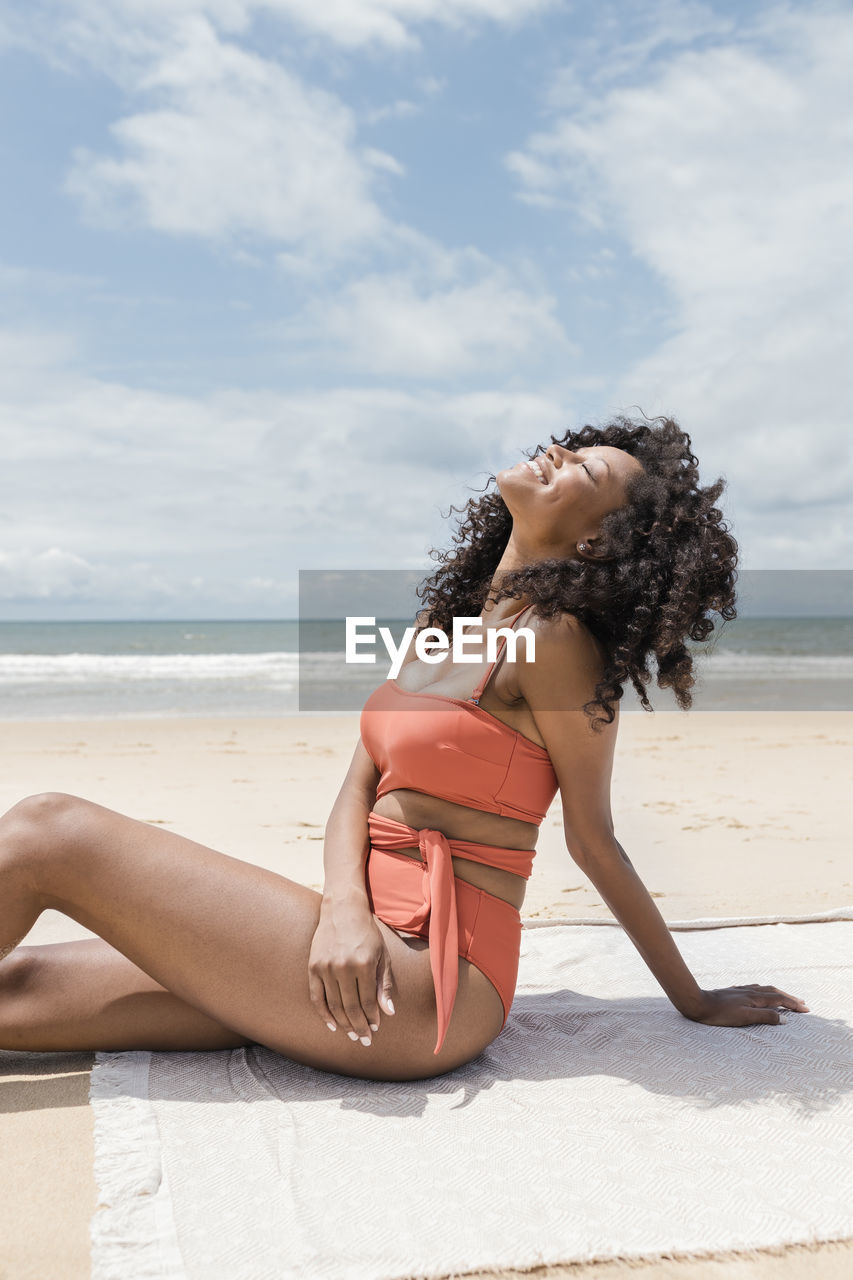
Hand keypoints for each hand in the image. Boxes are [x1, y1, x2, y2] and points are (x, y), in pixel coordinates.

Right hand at [308, 900, 395, 1045]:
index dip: (372, 1017)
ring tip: (352, 1035)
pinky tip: (333, 1025)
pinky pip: (317, 997)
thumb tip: (388, 1012)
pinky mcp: (313, 967)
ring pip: (334, 1005)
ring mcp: (325, 967)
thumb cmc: (367, 933)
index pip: (368, 1001)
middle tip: (364, 1040)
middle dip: (359, 1026)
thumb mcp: (382, 955)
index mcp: (363, 963)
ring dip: (343, 1024)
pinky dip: (324, 1014)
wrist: (342, 910)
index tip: (376, 1028)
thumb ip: (384, 984)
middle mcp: (343, 966)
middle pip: (350, 1007)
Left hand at [685, 984, 809, 1026]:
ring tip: (785, 997)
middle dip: (789, 997)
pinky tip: (760, 992)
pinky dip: (764, 991)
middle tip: (802, 1003)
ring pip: (765, 989)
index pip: (780, 1000)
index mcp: (755, 998)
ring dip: (778, 993)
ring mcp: (741, 990)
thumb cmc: (720, 1014)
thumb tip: (784, 1019)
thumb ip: (764, 1017)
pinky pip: (754, 989)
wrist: (697, 1002)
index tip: (806, 1009)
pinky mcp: (733, 992)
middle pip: (774, 992)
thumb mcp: (744, 1018)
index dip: (793, 1004)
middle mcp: (750, 991)